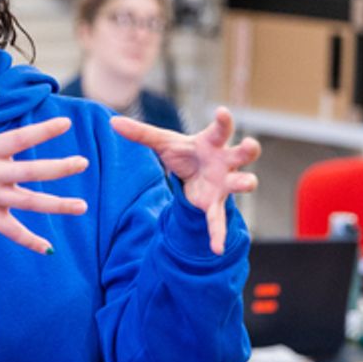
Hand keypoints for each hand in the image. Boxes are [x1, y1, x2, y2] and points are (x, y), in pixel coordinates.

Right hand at [0, 116, 88, 254]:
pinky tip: (49, 248)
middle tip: (83, 163)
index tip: (65, 125)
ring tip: (82, 206)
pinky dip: (30, 241)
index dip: (43, 131)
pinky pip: (12, 231)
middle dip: (60, 168)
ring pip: (30, 202)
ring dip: (58, 204)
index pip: (20, 138)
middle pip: (32, 171)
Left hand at [110, 106, 260, 255]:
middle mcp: (224, 161)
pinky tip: (216, 249)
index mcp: (211, 143)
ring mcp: (224, 183)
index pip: (220, 129)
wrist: (191, 175)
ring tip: (247, 183)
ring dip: (245, 182)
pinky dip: (217, 234)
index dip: (224, 121)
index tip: (222, 112)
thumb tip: (112, 122)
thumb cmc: (184, 153)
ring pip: (241, 182)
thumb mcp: (162, 143)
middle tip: (250, 145)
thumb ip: (140, 133)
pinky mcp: (215, 204)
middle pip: (242, 153)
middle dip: (248, 149)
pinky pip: (218, 219)